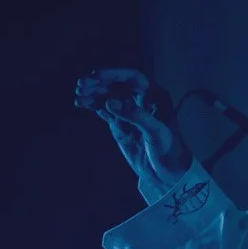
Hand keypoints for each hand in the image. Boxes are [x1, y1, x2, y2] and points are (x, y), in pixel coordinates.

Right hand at [74, 68, 193, 191]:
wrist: (166, 174)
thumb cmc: (169, 151)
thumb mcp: (156, 133)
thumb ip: (136, 116)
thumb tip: (110, 101)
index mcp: (155, 97)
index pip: (133, 79)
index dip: (114, 74)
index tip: (96, 76)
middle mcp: (142, 101)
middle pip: (118, 85)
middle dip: (100, 83)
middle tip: (81, 84)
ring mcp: (129, 113)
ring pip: (109, 97)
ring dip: (94, 93)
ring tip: (78, 94)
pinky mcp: (120, 124)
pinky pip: (104, 110)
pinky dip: (93, 105)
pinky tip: (81, 103)